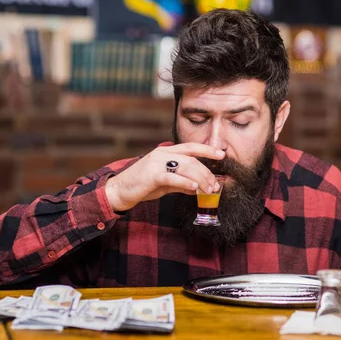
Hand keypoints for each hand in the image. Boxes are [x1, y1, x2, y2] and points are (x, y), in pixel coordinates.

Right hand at [105, 143, 224, 211]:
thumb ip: (180, 183)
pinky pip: (173, 178)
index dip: (207, 150)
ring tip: (208, 190)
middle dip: (206, 173)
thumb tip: (197, 188)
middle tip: (215, 186)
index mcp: (165, 152)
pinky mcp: (151, 175)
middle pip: (191, 160)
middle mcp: (162, 154)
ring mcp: (156, 163)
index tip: (221, 154)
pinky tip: (195, 188)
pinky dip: (186, 182)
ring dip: (200, 179)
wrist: (119, 191)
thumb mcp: (165, 184)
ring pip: (185, 167)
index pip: (190, 147)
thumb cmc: (142, 186)